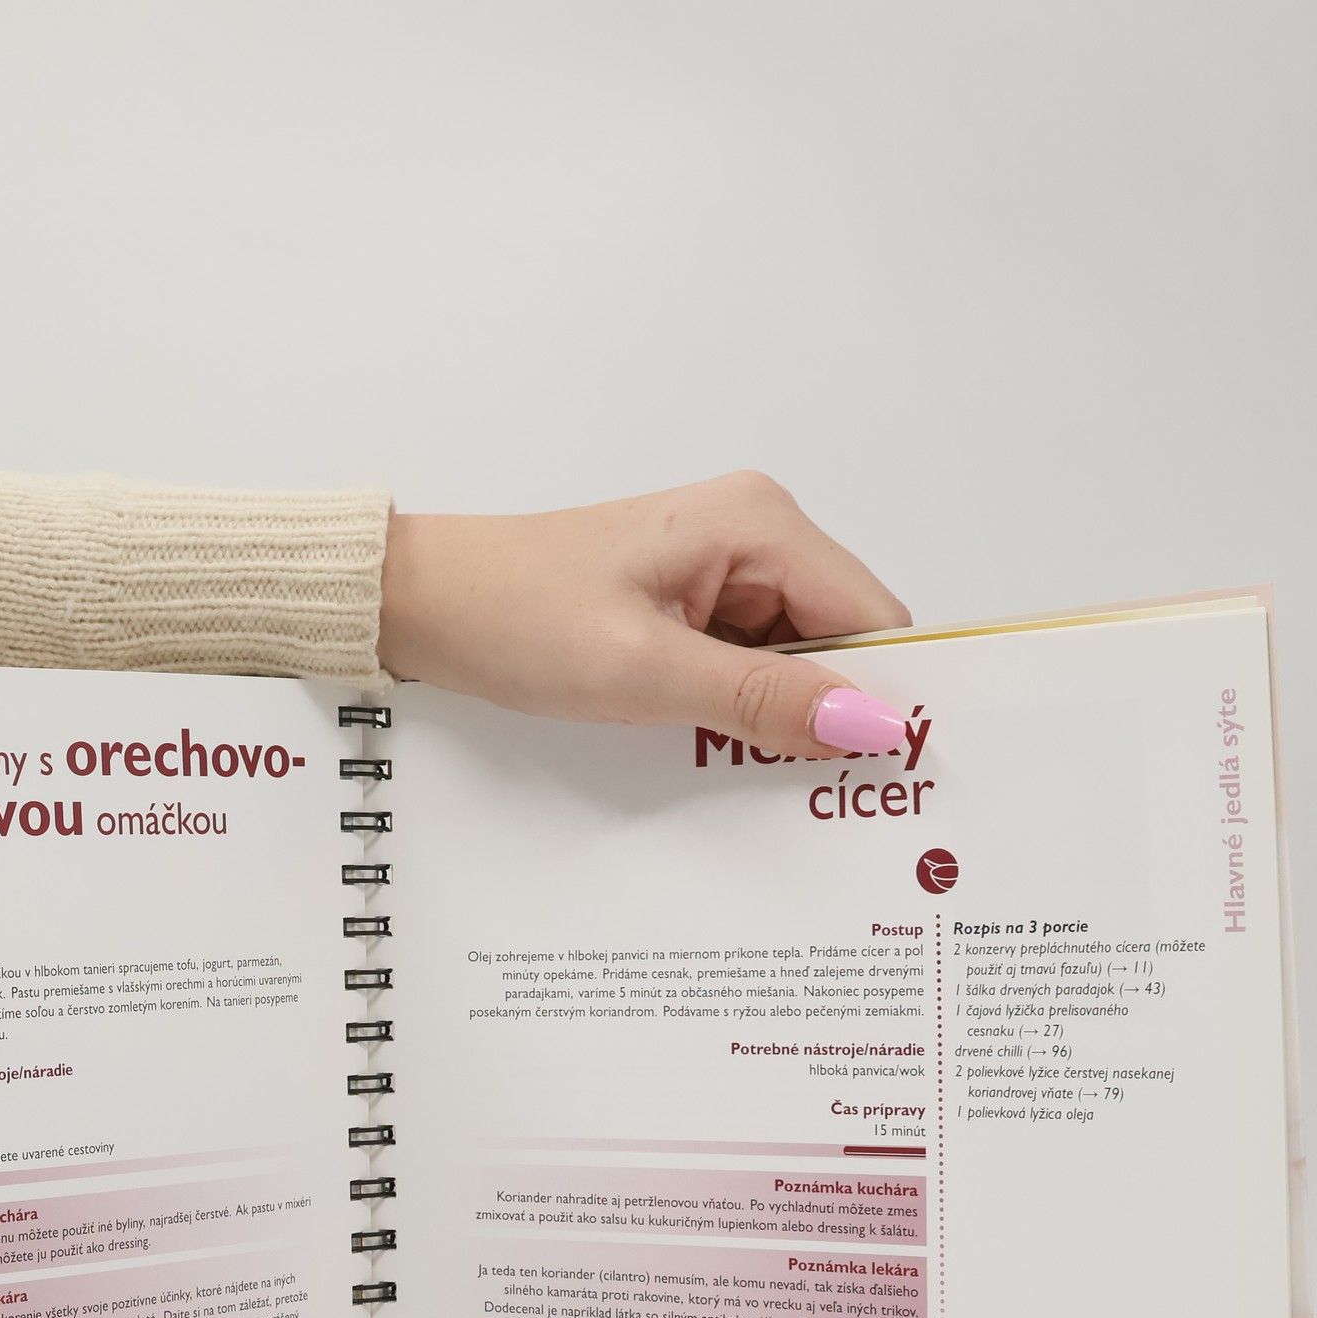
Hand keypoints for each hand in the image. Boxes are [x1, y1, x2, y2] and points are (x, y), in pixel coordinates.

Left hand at [378, 471, 912, 754]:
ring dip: (779, 717)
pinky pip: (748, 663)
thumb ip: (762, 699)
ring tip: (749, 770)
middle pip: (842, 639)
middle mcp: (754, 533)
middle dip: (831, 713)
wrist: (427, 604)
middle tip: (818, 793)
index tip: (889, 775)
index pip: (874, 618)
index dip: (886, 695)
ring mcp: (722, 569)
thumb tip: (871, 724)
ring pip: (796, 660)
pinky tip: (718, 746)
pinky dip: (742, 710)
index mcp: (759, 524)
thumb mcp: (645, 670)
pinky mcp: (689, 603)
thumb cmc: (516, 617)